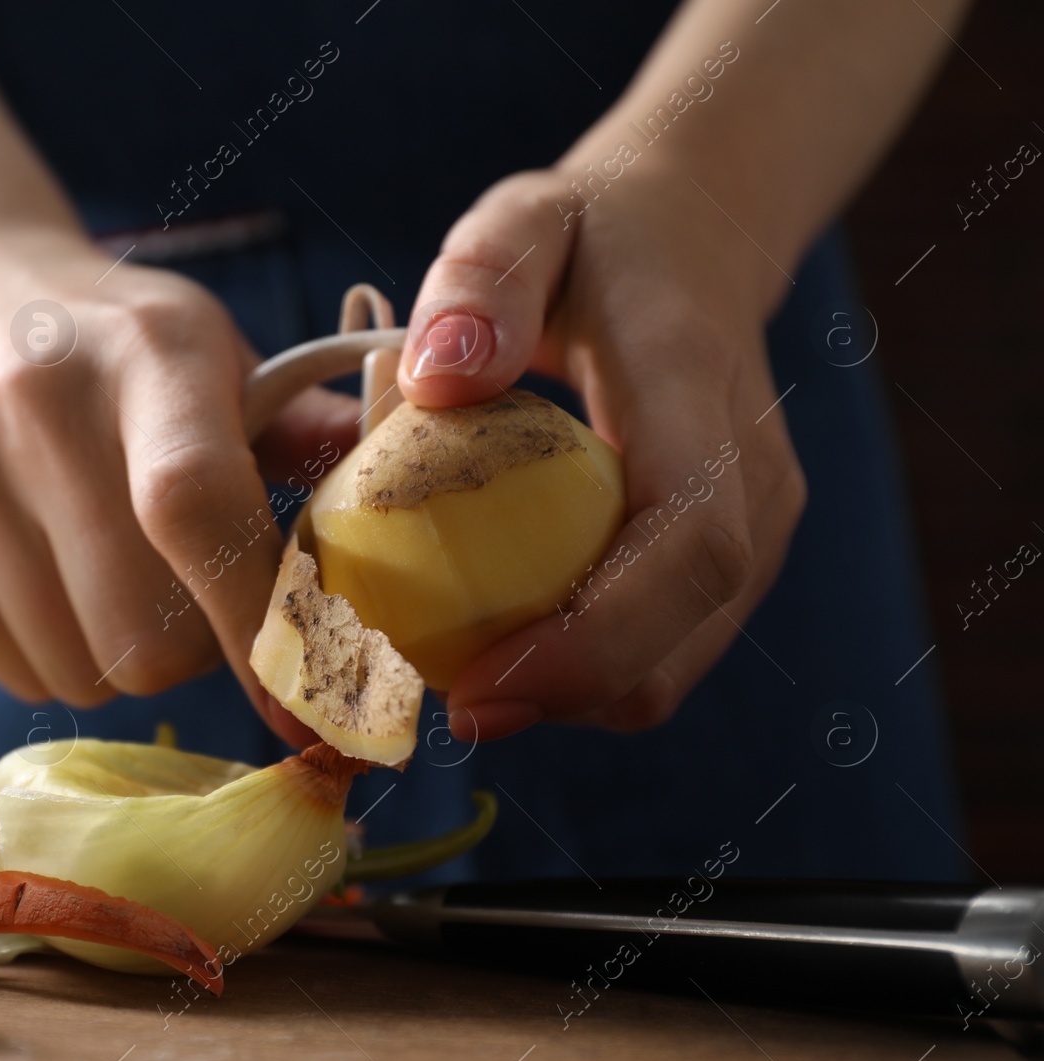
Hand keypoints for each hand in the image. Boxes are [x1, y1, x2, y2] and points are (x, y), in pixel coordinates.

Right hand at [0, 224, 347, 741]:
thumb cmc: (115, 334)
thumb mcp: (212, 347)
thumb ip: (304, 432)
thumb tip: (406, 511)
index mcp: (147, 354)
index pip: (197, 510)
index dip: (259, 624)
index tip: (308, 704)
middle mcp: (37, 406)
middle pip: (140, 630)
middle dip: (194, 653)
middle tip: (197, 608)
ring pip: (78, 668)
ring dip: (123, 659)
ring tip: (118, 581)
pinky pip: (14, 668)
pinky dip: (57, 656)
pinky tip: (54, 582)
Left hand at [398, 167, 806, 738]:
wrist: (693, 241)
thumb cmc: (591, 236)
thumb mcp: (521, 220)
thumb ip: (481, 280)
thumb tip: (435, 381)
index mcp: (696, 389)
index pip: (688, 542)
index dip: (594, 640)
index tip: (480, 687)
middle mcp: (751, 472)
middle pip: (684, 632)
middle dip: (569, 695)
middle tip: (449, 708)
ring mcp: (757, 521)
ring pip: (678, 658)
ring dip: (573, 694)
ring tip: (462, 675)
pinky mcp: (734, 551)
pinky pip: (667, 642)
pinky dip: (587, 667)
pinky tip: (506, 644)